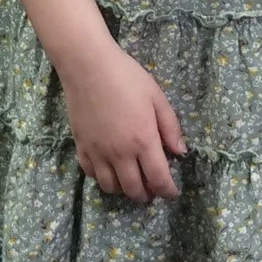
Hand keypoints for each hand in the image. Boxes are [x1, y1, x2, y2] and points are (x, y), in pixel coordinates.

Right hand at [62, 41, 185, 204]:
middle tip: (153, 188)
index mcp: (143, 141)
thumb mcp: (157, 97)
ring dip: (124, 190)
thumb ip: (170, 127)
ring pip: (111, 188)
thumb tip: (180, 152)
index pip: (159, 180)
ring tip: (131, 180)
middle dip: (147, 195)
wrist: (88, 66)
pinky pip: (91, 175)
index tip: (173, 192)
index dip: (168, 191)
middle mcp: (120, 154)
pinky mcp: (81, 147)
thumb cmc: (127, 77)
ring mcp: (98, 153)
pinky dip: (102, 178)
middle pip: (135, 190)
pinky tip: (109, 169)